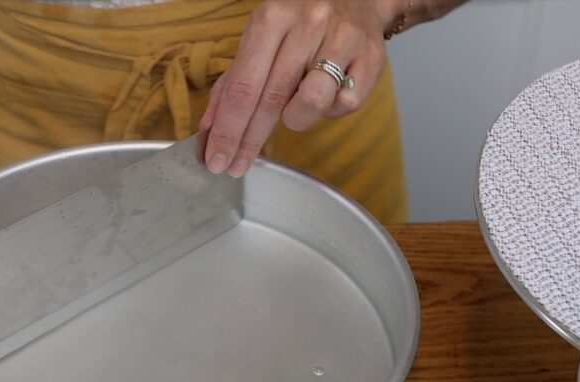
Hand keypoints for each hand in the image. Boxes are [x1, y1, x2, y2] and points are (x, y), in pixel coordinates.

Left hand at [199, 0, 397, 176]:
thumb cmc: (300, 25)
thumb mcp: (260, 41)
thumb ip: (232, 84)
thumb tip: (208, 130)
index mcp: (272, 17)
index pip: (242, 87)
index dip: (227, 131)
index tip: (216, 160)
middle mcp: (307, 23)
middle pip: (270, 99)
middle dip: (249, 141)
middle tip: (236, 166)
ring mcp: (342, 38)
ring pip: (311, 103)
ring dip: (297, 118)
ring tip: (295, 107)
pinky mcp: (371, 57)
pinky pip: (344, 105)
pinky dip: (330, 109)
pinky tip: (327, 92)